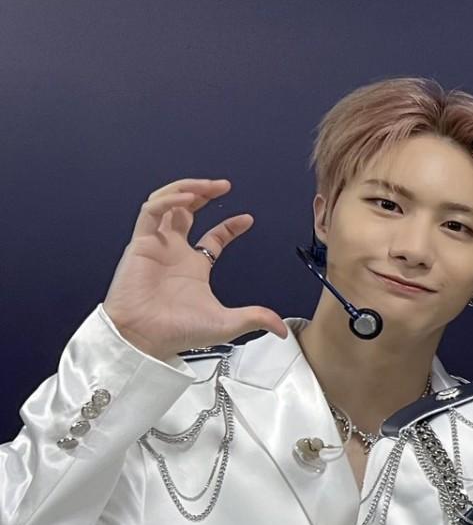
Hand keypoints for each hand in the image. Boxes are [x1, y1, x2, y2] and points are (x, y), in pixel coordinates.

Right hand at [101, 179, 287, 358]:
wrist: (145, 339)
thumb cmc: (177, 332)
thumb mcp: (226, 324)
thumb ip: (255, 318)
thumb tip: (281, 329)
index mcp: (193, 267)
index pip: (213, 237)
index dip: (230, 226)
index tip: (248, 219)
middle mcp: (174, 252)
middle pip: (187, 211)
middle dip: (204, 194)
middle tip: (223, 186)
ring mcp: (156, 245)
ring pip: (167, 204)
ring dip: (187, 189)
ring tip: (208, 186)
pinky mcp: (139, 244)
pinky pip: (151, 212)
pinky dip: (168, 200)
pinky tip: (187, 199)